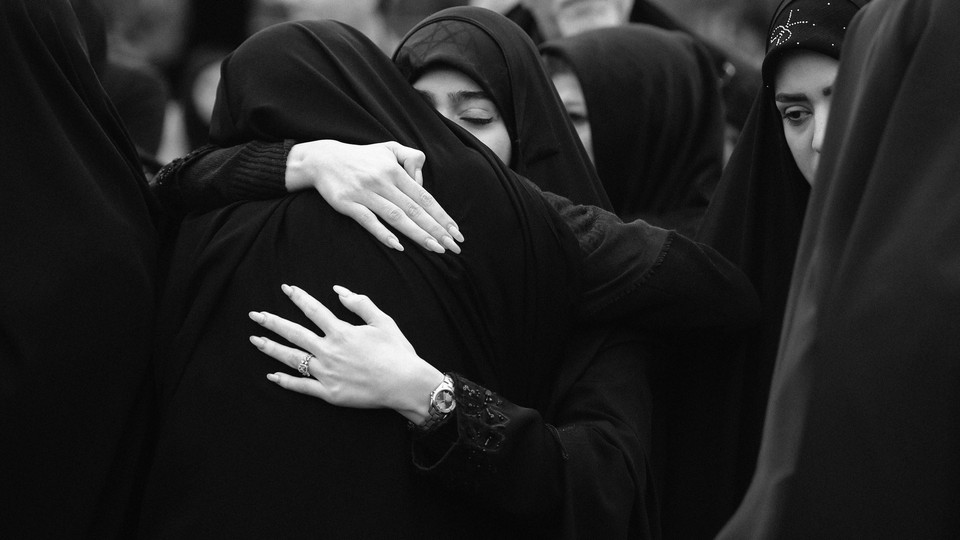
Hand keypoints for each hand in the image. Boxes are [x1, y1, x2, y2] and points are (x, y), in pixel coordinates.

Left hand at [249, 284, 443, 424]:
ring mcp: (327, 374)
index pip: (313, 310)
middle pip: (294, 333)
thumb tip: (338, 291)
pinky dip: (285, 381)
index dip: (298, 297)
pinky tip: (271, 375)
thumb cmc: (397, 351)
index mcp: (341, 332)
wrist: (405, 384)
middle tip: (254, 315)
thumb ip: (360, 303)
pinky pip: (302, 386)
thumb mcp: (383, 321)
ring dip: (271, 348)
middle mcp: (329, 351)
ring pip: (292, 359)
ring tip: (255, 340)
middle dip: (272, 322)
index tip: (285, 288)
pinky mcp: (329, 394)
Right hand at [285, 140, 463, 253]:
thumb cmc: (361, 157)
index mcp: (395, 170)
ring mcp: (365, 194)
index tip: (455, 231)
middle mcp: (382, 182)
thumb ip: (411, 157)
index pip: (424, 197)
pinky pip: (368, 220)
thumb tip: (421, 180)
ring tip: (435, 249)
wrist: (322, 159)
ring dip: (417, 234)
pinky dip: (383, 233)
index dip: (441, 215)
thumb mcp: (388, 149)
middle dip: (436, 229)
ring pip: (396, 217)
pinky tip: (398, 245)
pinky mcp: (348, 204)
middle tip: (453, 246)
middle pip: (414, 209)